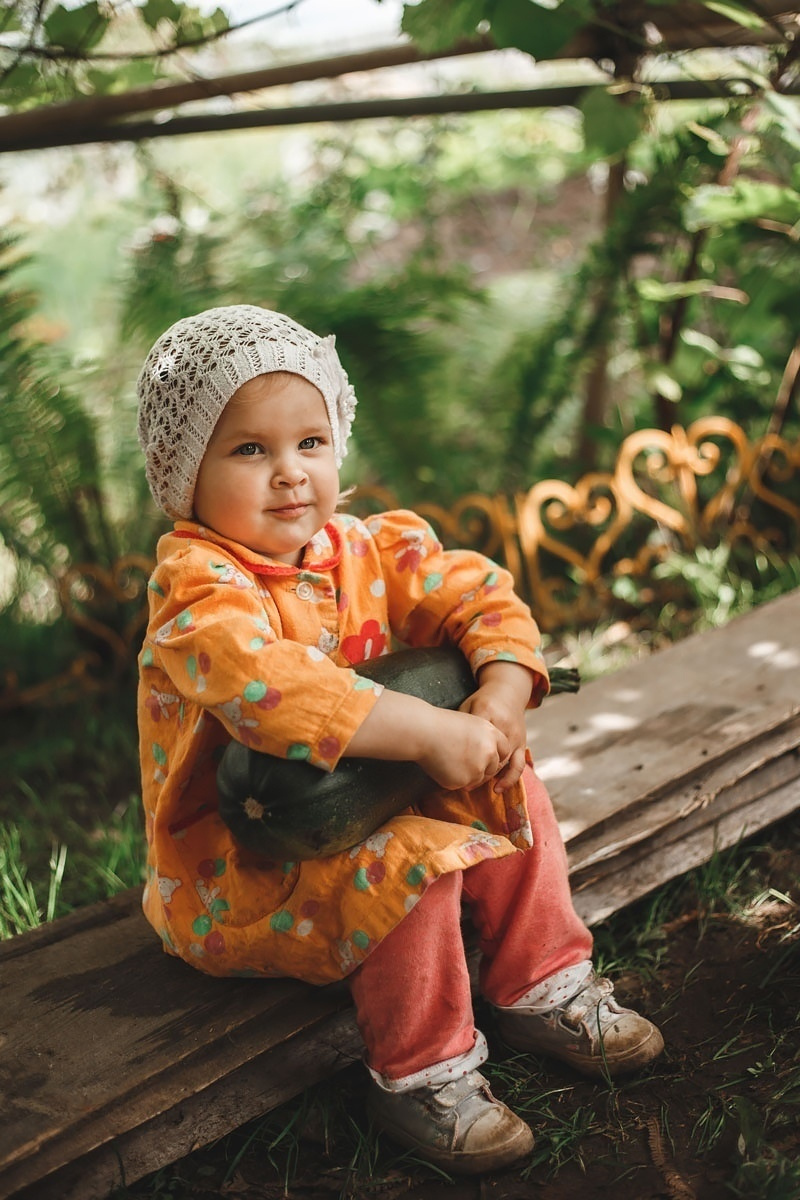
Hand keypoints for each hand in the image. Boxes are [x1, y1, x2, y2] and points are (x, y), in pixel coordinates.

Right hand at [416, 707, 510, 791]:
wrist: (424, 731)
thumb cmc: (442, 724)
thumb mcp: (471, 723)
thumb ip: (484, 739)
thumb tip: (488, 754)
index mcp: (493, 735)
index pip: (504, 751)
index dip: (493, 755)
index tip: (483, 755)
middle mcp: (490, 753)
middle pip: (492, 768)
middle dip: (480, 768)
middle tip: (461, 759)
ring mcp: (477, 768)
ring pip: (476, 779)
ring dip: (465, 775)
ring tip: (447, 759)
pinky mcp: (463, 781)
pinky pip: (460, 785)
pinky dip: (451, 779)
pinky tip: (441, 765)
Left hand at [461, 661, 535, 790]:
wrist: (508, 693)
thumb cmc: (483, 701)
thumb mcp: (468, 706)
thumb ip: (459, 724)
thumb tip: (441, 745)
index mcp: (487, 712)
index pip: (473, 738)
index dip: (461, 756)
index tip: (448, 768)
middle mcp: (504, 725)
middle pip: (489, 753)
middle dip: (474, 771)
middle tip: (459, 783)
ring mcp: (515, 735)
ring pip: (502, 762)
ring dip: (487, 776)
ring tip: (473, 786)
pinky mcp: (522, 743)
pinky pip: (518, 765)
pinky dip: (509, 779)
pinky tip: (498, 789)